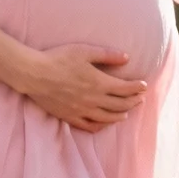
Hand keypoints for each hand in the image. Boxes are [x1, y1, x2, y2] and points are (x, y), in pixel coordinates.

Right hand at [15, 44, 148, 133]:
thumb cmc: (59, 58)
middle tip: (139, 98)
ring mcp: (82, 111)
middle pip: (120, 105)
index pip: (125, 89)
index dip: (137, 88)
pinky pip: (90, 126)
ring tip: (127, 112)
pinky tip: (105, 123)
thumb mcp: (84, 51)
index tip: (143, 86)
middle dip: (133, 101)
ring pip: (108, 118)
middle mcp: (94, 100)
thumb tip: (127, 58)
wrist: (34, 74)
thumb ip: (107, 55)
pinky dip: (102, 126)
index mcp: (99, 83)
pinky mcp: (71, 117)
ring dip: (121, 115)